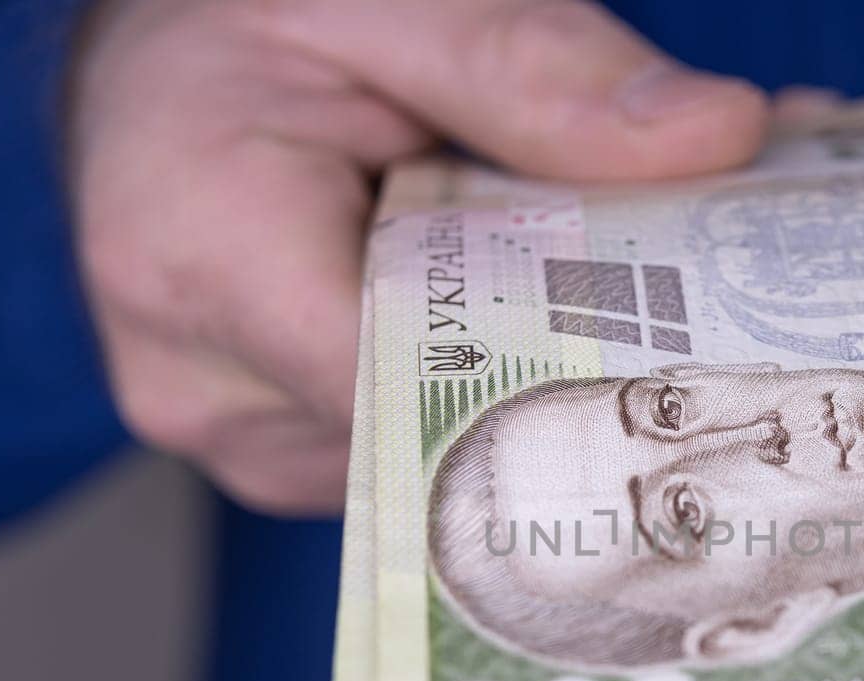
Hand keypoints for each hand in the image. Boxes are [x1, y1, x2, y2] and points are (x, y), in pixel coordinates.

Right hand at [69, 0, 767, 513]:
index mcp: (206, 259)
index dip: (559, 367)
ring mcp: (239, 429)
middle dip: (563, 370)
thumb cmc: (238, 24)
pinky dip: (473, 387)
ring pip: (435, 453)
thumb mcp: (385, 0)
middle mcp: (203, 383)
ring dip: (520, 379)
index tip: (680, 339)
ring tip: (573, 291)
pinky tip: (508, 318)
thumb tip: (715, 134)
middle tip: (675, 310)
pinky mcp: (276, 444)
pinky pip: (406, 447)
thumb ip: (539, 66)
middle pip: (440, 433)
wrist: (149, 75)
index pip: (414, 383)